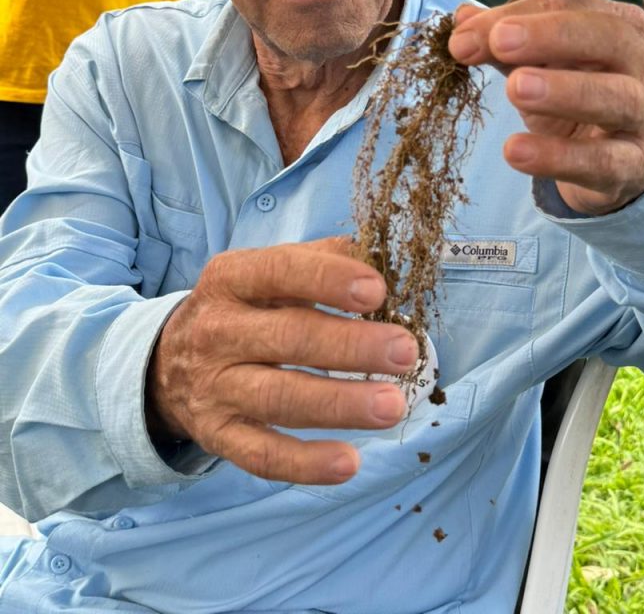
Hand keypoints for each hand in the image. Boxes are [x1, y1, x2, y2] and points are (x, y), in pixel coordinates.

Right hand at [146, 238, 417, 484]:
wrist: (167, 361)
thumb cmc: (243, 308)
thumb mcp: (266, 272)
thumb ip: (319, 259)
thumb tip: (380, 251)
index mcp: (232, 277)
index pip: (281, 271)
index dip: (329, 280)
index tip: (378, 292)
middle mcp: (218, 330)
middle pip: (288, 337)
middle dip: (351, 346)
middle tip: (405, 351)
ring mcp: (215, 387)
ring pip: (280, 397)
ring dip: (340, 403)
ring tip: (392, 405)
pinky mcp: (219, 436)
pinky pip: (262, 454)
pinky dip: (305, 463)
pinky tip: (350, 462)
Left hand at [447, 0, 643, 214]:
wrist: (618, 159)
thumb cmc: (576, 94)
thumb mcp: (539, 63)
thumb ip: (502, 42)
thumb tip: (461, 20)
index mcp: (620, 23)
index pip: (569, 6)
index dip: (518, 16)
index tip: (464, 37)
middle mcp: (642, 61)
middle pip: (606, 37)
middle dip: (550, 36)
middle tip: (499, 43)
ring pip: (615, 97)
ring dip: (563, 91)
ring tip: (513, 89)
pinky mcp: (634, 163)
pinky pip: (601, 160)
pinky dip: (558, 157)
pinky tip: (515, 152)